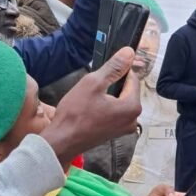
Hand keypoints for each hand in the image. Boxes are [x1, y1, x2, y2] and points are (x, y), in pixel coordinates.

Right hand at [41, 47, 141, 167]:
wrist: (61, 141)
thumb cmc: (75, 114)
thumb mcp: (93, 83)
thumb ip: (113, 68)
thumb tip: (129, 53)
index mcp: (132, 107)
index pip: (132, 79)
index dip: (117, 71)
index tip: (103, 71)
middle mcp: (133, 120)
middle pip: (127, 91)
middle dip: (111, 86)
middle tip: (92, 89)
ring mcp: (124, 128)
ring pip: (119, 102)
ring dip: (106, 96)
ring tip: (89, 100)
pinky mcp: (114, 133)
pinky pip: (113, 113)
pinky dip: (104, 107)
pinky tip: (89, 109)